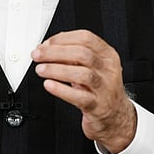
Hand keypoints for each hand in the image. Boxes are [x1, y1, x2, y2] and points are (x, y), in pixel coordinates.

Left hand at [31, 29, 136, 153]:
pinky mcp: (97, 106)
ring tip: (41, 69)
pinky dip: (61, 89)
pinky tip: (49, 84)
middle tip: (38, 55)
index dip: (62, 39)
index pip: (86, 38)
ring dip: (56, 70)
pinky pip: (79, 96)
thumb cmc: (100, 87)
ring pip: (82, 74)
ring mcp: (104, 88)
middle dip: (55, 52)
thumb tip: (47, 47)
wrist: (115, 115)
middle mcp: (108, 70)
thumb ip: (72, 54)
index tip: (46, 44)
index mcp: (107, 55)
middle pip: (82, 54)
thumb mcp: (92, 66)